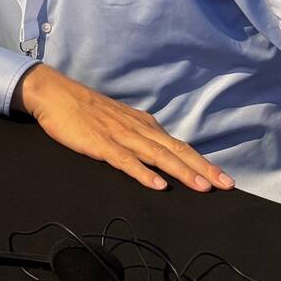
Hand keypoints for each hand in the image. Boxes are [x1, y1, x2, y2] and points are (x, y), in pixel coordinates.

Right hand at [16, 64, 233, 193]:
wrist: (53, 93)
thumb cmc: (83, 108)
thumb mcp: (117, 119)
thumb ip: (136, 134)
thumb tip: (156, 151)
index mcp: (142, 124)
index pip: (178, 146)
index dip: (202, 162)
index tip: (223, 178)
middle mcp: (137, 129)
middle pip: (176, 151)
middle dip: (203, 168)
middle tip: (227, 185)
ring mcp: (120, 136)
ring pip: (157, 156)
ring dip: (182, 171)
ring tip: (202, 187)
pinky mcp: (100, 144)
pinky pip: (125, 161)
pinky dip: (143, 173)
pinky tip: (158, 185)